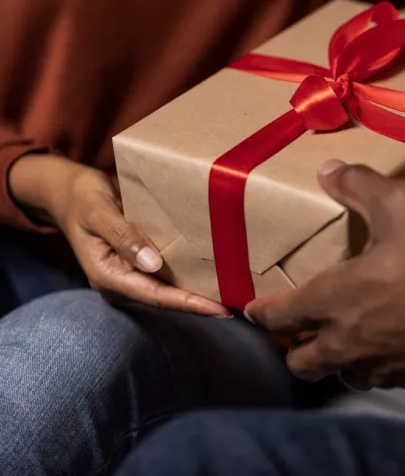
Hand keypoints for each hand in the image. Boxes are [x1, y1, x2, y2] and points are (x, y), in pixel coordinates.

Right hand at [9, 155, 228, 316]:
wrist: (70, 193)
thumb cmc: (83, 199)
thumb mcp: (98, 211)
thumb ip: (123, 236)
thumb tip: (152, 264)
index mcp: (107, 275)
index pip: (155, 296)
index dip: (188, 303)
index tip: (217, 309)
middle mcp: (120, 281)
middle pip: (166, 299)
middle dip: (199, 304)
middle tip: (238, 306)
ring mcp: (129, 275)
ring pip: (168, 289)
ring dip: (198, 293)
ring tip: (234, 295)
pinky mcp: (139, 264)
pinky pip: (167, 275)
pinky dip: (190, 276)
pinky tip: (216, 275)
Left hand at [245, 161, 404, 388]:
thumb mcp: (400, 205)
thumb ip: (360, 186)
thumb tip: (327, 170)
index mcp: (332, 299)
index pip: (280, 314)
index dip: (262, 312)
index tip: (252, 311)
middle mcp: (346, 341)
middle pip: (301, 361)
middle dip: (294, 349)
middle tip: (299, 333)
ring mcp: (380, 366)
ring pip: (341, 374)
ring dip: (335, 361)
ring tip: (345, 343)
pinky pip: (382, 378)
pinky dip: (376, 366)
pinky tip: (391, 349)